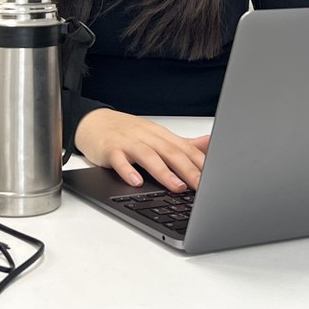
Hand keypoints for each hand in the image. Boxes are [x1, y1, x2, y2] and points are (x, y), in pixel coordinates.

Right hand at [74, 109, 209, 191]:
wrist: (92, 122)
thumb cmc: (127, 132)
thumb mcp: (157, 136)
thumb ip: (183, 144)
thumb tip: (211, 144)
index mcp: (160, 135)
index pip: (185, 148)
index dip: (201, 163)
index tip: (216, 178)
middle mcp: (146, 137)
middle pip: (170, 152)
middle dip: (188, 169)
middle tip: (201, 186)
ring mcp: (127, 142)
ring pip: (148, 156)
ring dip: (164, 172)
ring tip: (176, 186)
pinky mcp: (110, 149)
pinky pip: (119, 160)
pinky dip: (127, 170)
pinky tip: (135, 182)